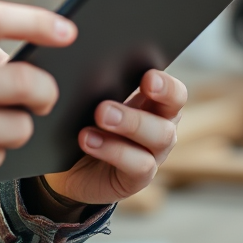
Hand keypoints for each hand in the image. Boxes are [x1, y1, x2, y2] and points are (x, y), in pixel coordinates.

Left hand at [42, 69, 186, 204]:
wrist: (68, 168)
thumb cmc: (84, 123)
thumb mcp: (91, 101)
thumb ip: (101, 84)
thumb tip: (92, 63)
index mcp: (153, 102)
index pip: (174, 90)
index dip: (166, 84)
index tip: (147, 77)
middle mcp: (161, 127)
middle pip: (172, 111)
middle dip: (146, 102)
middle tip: (107, 104)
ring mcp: (153, 154)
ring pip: (160, 137)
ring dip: (129, 124)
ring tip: (99, 116)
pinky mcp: (138, 179)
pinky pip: (139, 165)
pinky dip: (113, 150)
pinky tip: (88, 140)